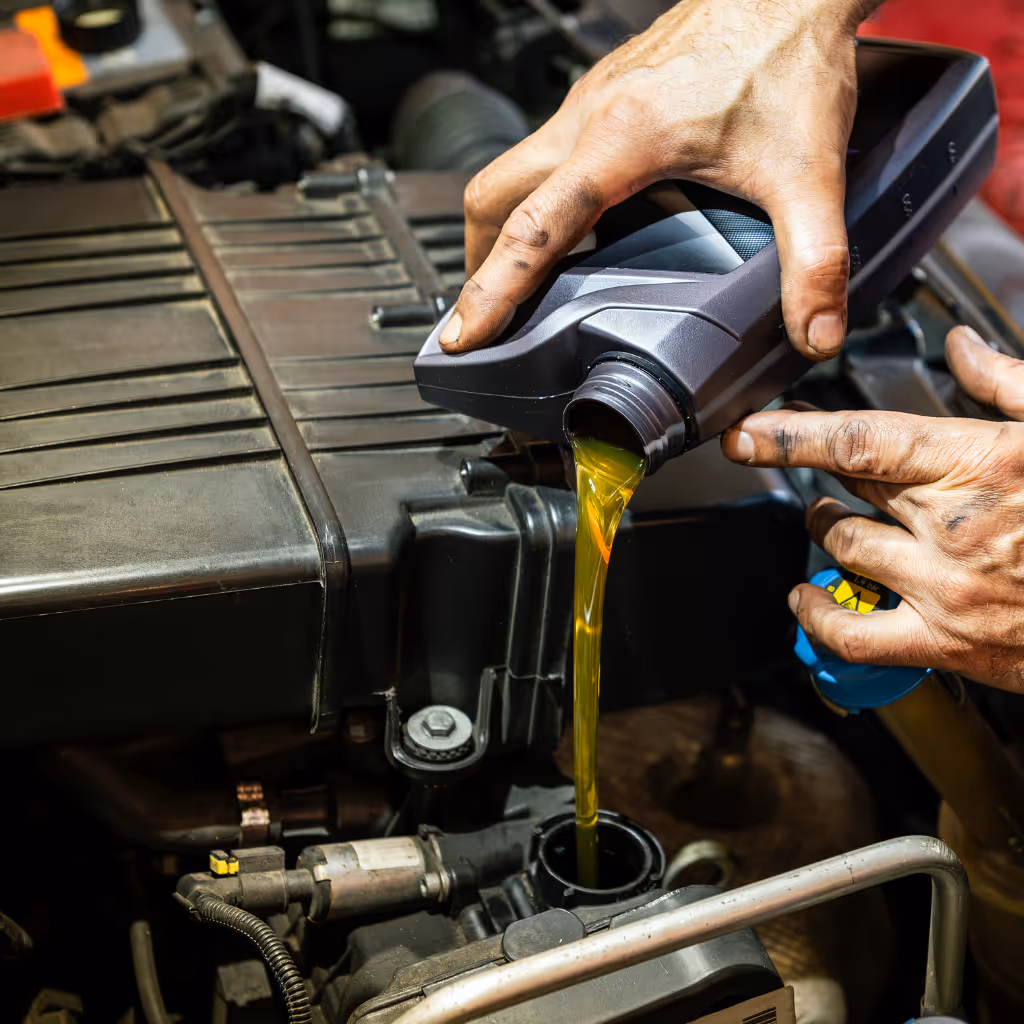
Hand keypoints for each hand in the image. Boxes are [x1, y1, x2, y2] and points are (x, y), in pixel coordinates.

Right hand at [441, 0, 878, 358]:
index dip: (492, 292)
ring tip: (515, 287)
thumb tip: (817, 335)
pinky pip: (542, 156)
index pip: (531, 229)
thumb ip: (815, 261)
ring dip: (499, 231)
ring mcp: (588, 104)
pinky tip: (570, 232)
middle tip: (483, 318)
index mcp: (618, 141)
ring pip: (510, 172)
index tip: (464, 337)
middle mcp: (586, 118)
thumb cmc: (787, 55)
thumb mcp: (808, 172)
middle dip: (478, 264)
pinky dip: (533, 201)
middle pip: (491, 197)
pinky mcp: (602, 97)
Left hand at [721, 325, 1023, 693]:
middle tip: (837, 471)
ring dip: (828, 529)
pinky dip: (818, 617)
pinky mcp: (948, 643)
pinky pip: (855, 634)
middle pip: (849, 489)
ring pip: (843, 549)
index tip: (747, 432)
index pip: (860, 440)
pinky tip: (807, 599)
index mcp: (982, 463)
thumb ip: (1008, 382)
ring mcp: (946, 588)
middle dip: (831, 475)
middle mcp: (955, 526)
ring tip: (833, 521)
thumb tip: (962, 346)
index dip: (792, 434)